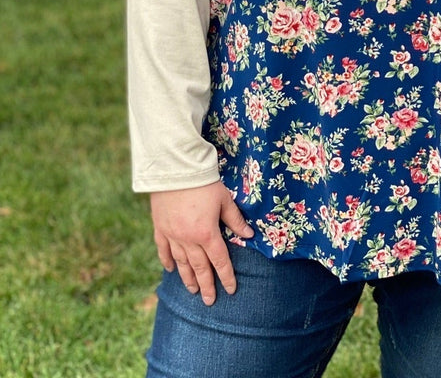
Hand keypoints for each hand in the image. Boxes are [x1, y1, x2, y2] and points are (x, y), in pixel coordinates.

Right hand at [150, 182, 253, 305]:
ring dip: (188, 278)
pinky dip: (167, 261)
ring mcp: (172, 235)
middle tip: (210, 302)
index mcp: (207, 233)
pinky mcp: (160, 227)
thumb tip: (249, 235)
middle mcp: (188, 239)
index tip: (231, 290)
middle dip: (206, 285)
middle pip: (199, 267)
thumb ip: (235, 220)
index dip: (226, 276)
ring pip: (181, 262)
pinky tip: (171, 270)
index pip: (219, 260)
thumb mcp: (224, 200)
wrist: (175, 169)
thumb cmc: (204, 183)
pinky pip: (163, 249)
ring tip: (193, 291)